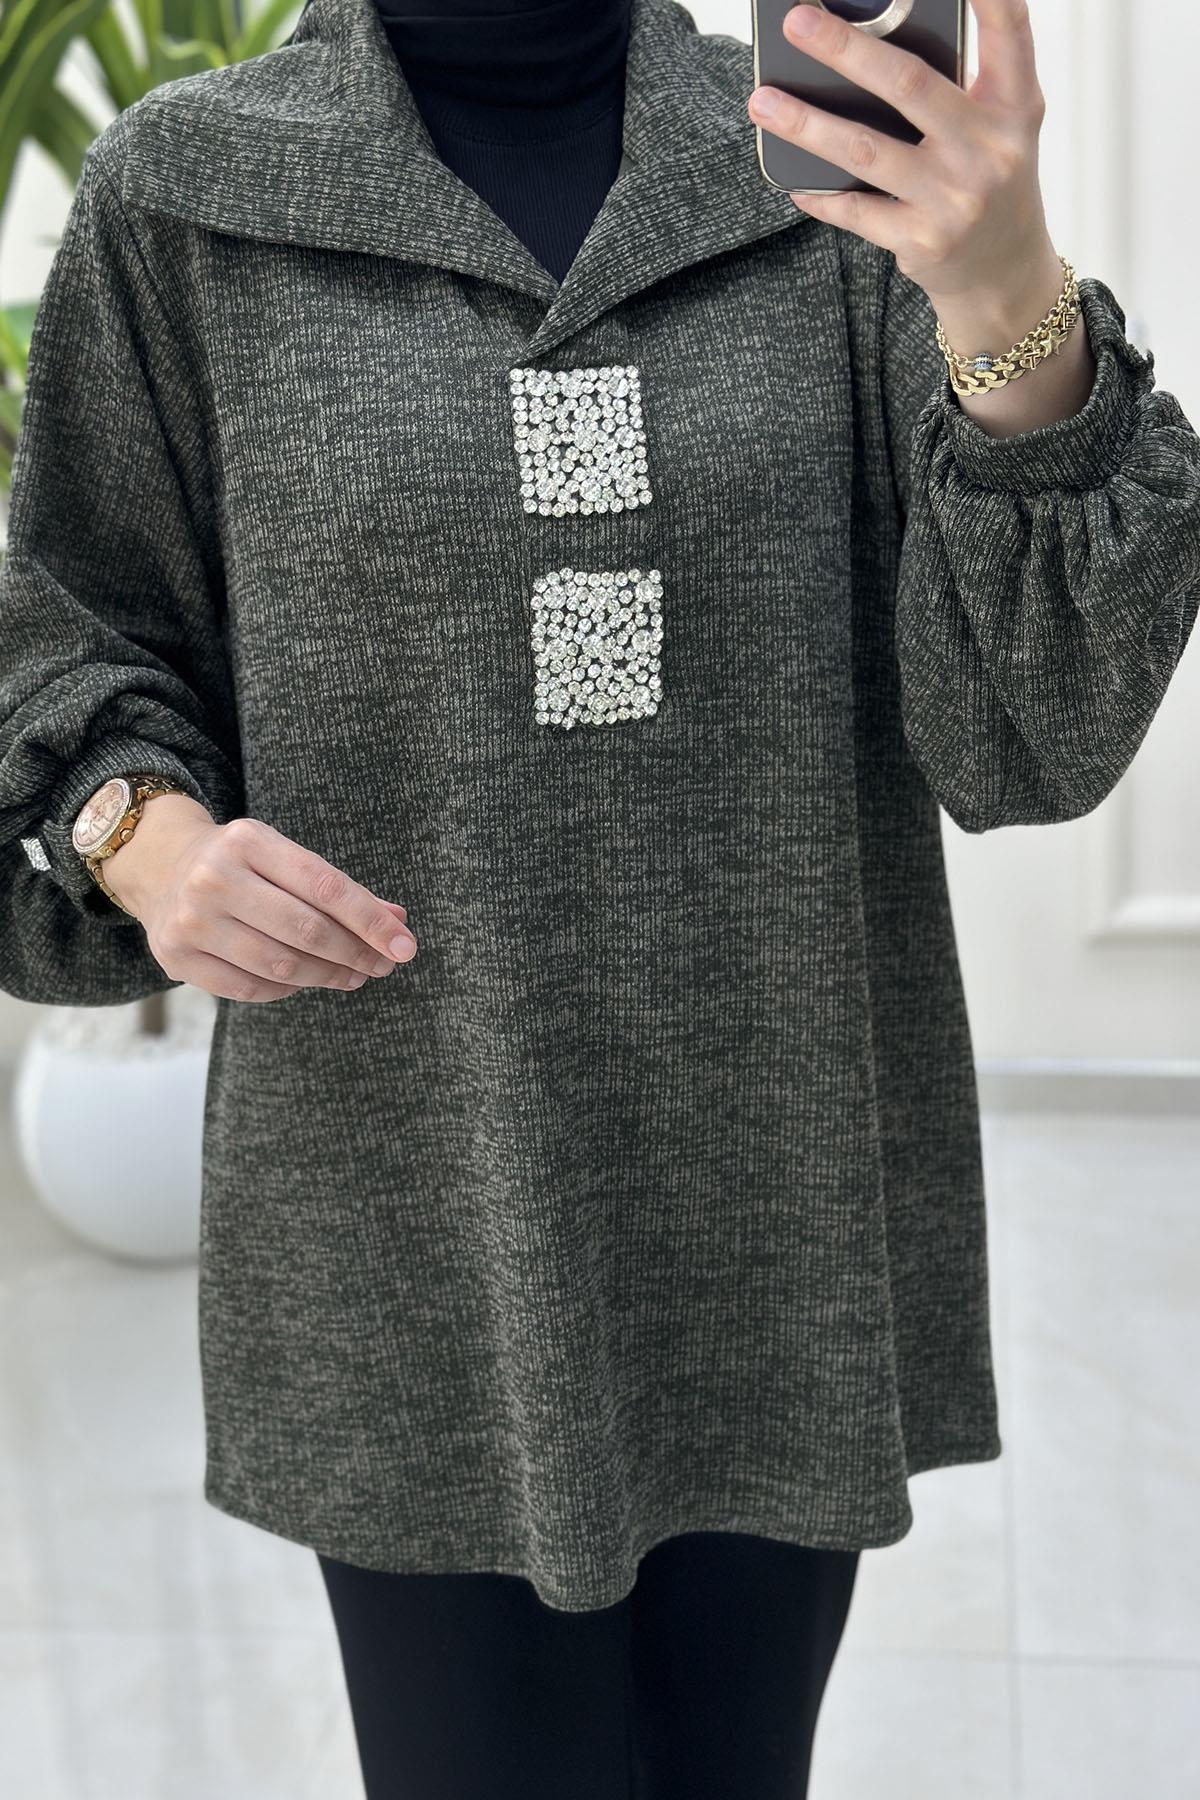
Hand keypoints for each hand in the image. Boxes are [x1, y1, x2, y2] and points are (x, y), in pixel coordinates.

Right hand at [103, 792, 416, 1003]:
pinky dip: (287, 990)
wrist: (161, 868)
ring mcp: (191, 919)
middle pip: (306, 930)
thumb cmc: (243, 866)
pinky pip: (250, 989)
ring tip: (353, 976)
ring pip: (280, 965)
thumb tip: (397, 923)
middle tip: (382, 966)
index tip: (404, 946)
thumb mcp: (285, 859)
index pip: (325, 885)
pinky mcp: (177, 957)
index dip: (370, 920)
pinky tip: (305, 982)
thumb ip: (340, 890)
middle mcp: (215, 877)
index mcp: (249, 840)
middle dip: (355, 953)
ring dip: (328, 976)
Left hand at [748, 0, 1055, 311]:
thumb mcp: (1000, 127)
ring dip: (806, 124)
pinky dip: (820, 195)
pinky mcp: (923, 240)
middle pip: (908, 83)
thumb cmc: (990, 182)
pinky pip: (856, 210)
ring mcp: (954, 198)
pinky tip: (793, 182)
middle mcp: (989, 148)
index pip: (1008, 30)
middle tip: (798, 21)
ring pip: (866, 150)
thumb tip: (870, 42)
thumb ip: (961, 83)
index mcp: (1014, 105)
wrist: (1005, 271)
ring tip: (763, 102)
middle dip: (846, 49)